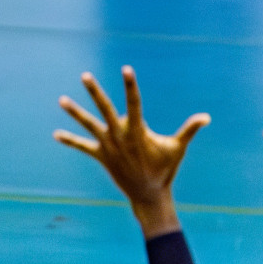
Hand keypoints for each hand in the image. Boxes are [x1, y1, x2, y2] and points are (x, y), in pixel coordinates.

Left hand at [54, 67, 208, 237]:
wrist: (149, 194)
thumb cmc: (165, 168)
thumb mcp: (177, 148)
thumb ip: (189, 130)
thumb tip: (207, 117)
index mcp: (138, 131)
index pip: (134, 102)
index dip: (130, 85)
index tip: (126, 69)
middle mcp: (120, 136)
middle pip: (105, 109)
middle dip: (95, 92)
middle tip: (84, 75)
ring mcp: (108, 146)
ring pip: (89, 125)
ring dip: (75, 113)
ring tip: (61, 100)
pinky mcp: (101, 156)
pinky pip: (83, 147)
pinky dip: (70, 140)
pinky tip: (56, 134)